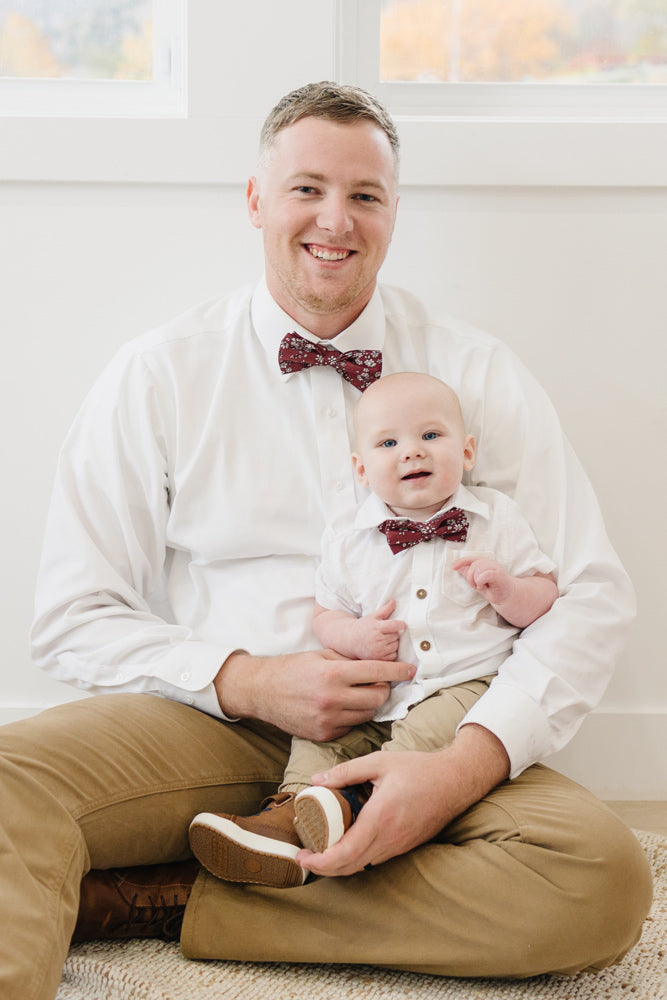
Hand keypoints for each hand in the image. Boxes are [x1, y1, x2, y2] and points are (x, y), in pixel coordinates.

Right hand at [214, 649, 415, 742]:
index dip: (398, 671)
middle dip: (383, 689)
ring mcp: (328, 719)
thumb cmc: (294, 668)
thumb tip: (381, 664)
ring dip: (369, 704)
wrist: (263, 691)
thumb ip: (351, 661)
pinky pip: (351, 726)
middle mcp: (332, 698)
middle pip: (378, 698)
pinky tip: (343, 707)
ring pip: (367, 714)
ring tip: (360, 694)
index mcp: (333, 673)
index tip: (410, 670)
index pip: (377, 672)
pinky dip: (353, 716)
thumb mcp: (322, 656)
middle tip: (379, 683)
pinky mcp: (323, 734)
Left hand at [296, 725, 509, 875]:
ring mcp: (399, 846)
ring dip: (338, 863)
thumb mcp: (379, 762)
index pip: (344, 855)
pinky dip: (356, 858)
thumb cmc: (419, 769)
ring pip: (362, 866)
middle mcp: (389, 839)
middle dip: (323, 867)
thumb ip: (346, 771)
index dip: (319, 862)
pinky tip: (346, 841)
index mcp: (380, 818)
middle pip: (349, 867)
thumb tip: (317, 779)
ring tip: (321, 847)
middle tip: (304, 854)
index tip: (302, 854)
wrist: (456, 781)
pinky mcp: (406, 846)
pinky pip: (375, 859)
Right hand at [348, 600, 405, 660]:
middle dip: (393, 633)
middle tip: (385, 632)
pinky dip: (390, 652)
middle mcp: (377, 640)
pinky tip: (383, 648)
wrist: (350, 641)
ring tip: (383, 640)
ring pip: (395, 646)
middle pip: (396, 636)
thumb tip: (393, 601)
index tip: (403, 624)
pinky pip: (393, 655)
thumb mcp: (372, 616)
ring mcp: (378, 650)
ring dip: (392, 643)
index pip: (394, 626)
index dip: (400, 625)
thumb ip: (384, 610)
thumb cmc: (363, 627)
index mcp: (377, 627)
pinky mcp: (378, 659)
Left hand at [453, 556, 513, 605]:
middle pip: (474, 564)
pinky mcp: (500, 575)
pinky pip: (486, 574)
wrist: (507, 597)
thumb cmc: (493, 588)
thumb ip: (468, 573)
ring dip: (476, 580)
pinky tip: (483, 586)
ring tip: (481, 587)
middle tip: (475, 586)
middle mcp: (491, 562)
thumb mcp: (477, 581)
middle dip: (470, 577)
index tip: (453, 567)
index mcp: (485, 562)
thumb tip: (456, 567)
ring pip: (479, 568)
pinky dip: (481, 581)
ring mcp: (496, 568)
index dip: (461, 561)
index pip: (471, 558)